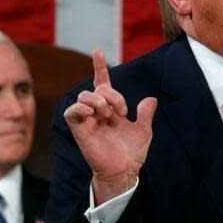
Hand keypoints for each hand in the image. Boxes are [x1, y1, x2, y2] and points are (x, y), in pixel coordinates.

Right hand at [64, 50, 157, 204]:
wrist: (125, 170)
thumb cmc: (132, 152)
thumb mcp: (144, 130)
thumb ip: (145, 114)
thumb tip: (150, 100)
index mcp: (111, 109)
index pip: (103, 83)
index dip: (100, 68)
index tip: (98, 52)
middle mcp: (98, 112)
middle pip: (97, 88)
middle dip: (112, 94)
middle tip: (122, 111)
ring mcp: (88, 120)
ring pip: (84, 96)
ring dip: (98, 100)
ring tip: (108, 114)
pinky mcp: (80, 130)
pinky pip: (72, 112)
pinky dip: (81, 108)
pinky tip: (93, 113)